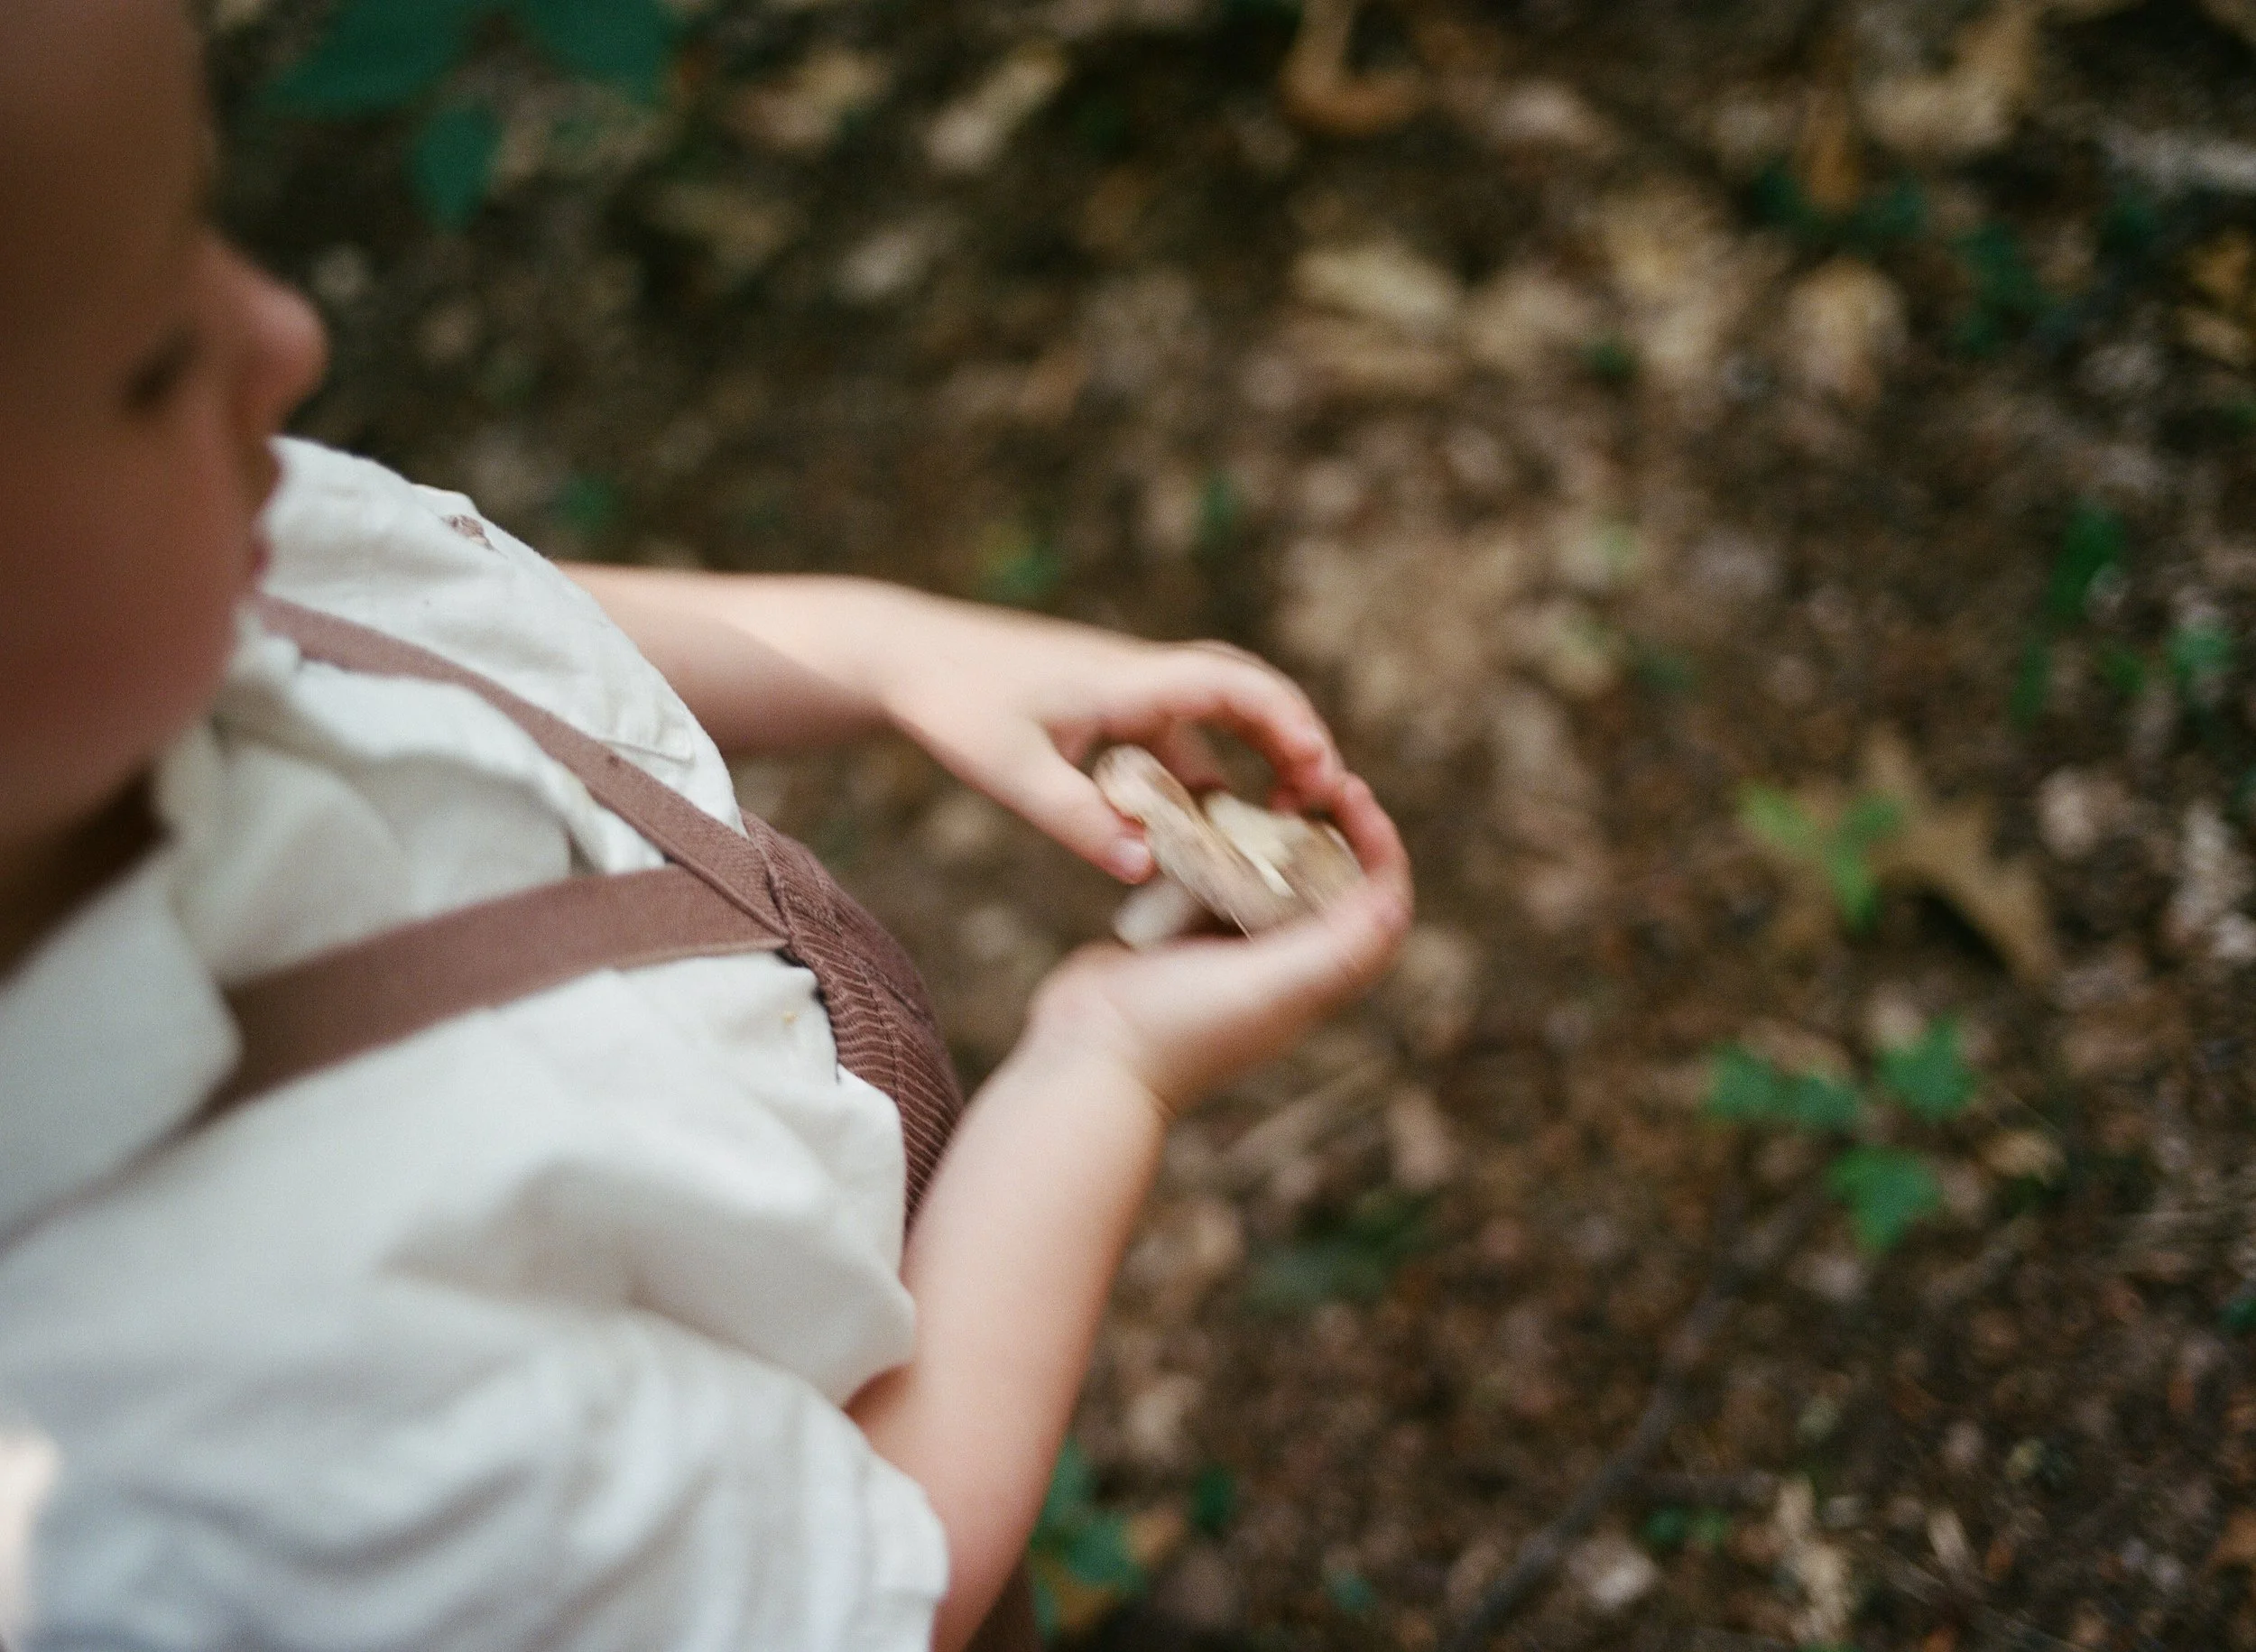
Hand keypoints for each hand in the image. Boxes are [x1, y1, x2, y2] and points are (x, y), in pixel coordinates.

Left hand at [871, 593, 1344, 880]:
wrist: (901, 655)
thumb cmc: (951, 704)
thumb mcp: (1008, 772)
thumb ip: (1077, 821)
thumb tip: (1146, 870)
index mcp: (1127, 680)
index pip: (1236, 687)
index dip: (1290, 727)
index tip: (1320, 778)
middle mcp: (1138, 675)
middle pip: (1247, 691)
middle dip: (1295, 739)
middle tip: (1321, 804)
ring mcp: (1124, 688)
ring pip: (1215, 713)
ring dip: (1256, 755)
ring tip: (1279, 821)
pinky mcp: (1106, 705)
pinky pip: (1177, 733)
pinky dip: (1205, 770)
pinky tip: (1202, 825)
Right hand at [1015, 774, 1411, 1118]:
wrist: (1085, 1058)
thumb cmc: (1178, 1030)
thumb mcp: (1270, 989)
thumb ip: (1336, 951)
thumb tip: (1394, 900)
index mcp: (1314, 980)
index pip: (1376, 906)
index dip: (1379, 847)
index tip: (1349, 794)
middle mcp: (1280, 964)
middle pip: (1330, 883)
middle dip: (1330, 826)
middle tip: (1309, 779)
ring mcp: (1228, 949)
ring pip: (1270, 875)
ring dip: (1272, 830)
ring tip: (1259, 788)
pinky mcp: (1180, 935)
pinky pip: (1213, 877)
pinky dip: (1215, 842)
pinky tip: (1198, 809)